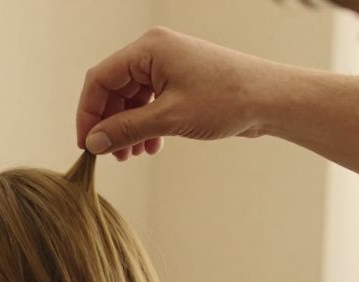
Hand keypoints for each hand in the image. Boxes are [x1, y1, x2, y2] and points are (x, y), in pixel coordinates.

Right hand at [76, 27, 289, 159]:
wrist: (272, 99)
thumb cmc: (227, 99)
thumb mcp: (169, 118)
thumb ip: (126, 130)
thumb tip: (93, 143)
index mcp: (149, 49)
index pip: (99, 79)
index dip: (88, 113)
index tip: (86, 145)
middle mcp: (155, 52)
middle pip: (113, 90)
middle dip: (110, 124)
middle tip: (112, 155)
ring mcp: (168, 66)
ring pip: (130, 100)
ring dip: (127, 129)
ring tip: (131, 155)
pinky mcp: (180, 82)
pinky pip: (149, 103)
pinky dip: (145, 126)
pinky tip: (151, 146)